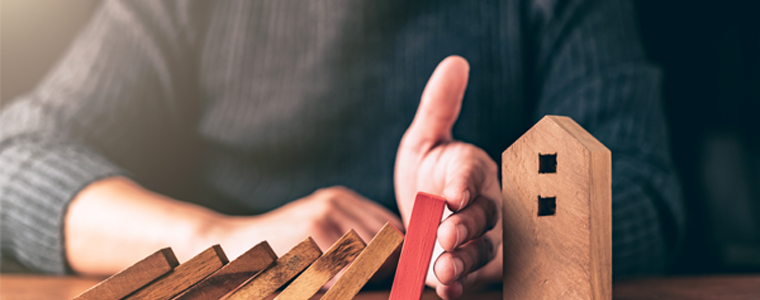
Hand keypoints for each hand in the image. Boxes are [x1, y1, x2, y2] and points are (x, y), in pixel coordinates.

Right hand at [214, 186, 403, 286]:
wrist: (235, 246)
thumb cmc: (281, 251)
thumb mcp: (320, 240)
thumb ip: (355, 245)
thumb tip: (398, 261)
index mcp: (343, 199)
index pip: (393, 226)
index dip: (398, 253)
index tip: (393, 274)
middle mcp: (338, 198)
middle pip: (389, 238)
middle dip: (385, 267)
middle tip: (362, 282)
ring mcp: (327, 208)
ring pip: (371, 252)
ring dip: (362, 275)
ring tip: (333, 279)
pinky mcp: (315, 224)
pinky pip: (348, 262)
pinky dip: (341, 279)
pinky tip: (318, 280)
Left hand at [394, 56, 502, 298]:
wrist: (423, 212)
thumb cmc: (428, 171)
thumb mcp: (425, 139)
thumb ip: (439, 107)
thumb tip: (455, 61)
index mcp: (471, 168)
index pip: (473, 173)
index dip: (465, 183)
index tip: (452, 194)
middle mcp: (483, 203)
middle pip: (484, 216)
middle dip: (466, 227)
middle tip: (446, 235)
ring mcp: (480, 237)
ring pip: (482, 250)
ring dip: (464, 261)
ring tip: (442, 270)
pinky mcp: (470, 266)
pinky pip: (472, 277)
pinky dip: (460, 285)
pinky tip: (444, 290)